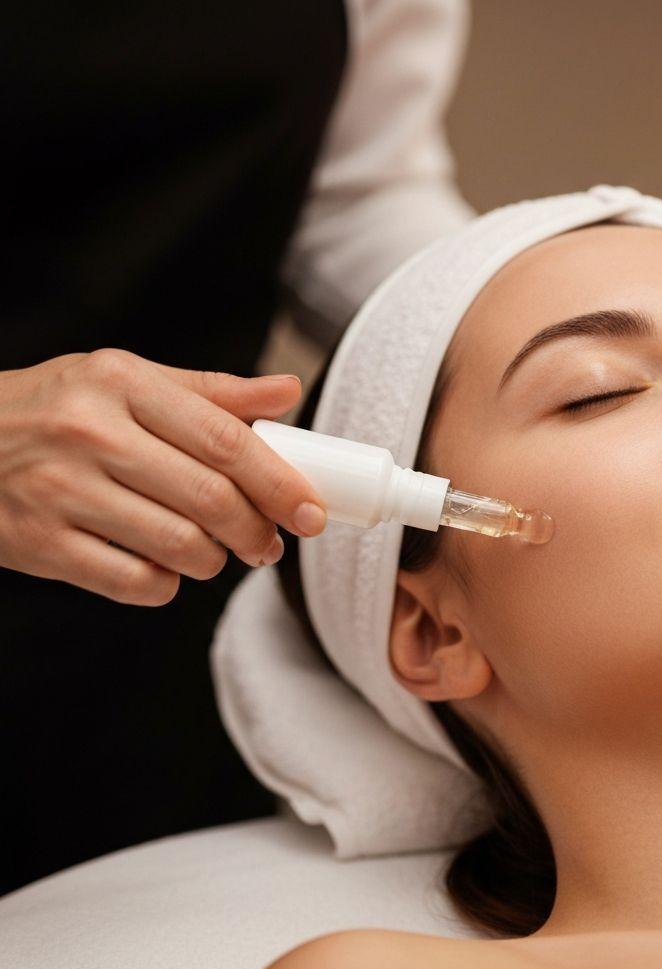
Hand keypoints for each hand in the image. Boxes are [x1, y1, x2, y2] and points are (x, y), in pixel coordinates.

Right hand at [0, 349, 327, 605]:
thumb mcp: (128, 381)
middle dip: (257, 532)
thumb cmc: (59, 409)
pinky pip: (134, 582)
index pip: (226, 440)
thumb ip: (210, 392)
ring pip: (179, 546)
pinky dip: (166, 584)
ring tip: (215, 551)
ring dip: (215, 560)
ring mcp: (59, 491)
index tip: (313, 512)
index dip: (281, 483)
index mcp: (122, 384)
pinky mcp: (39, 544)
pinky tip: (164, 567)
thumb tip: (287, 392)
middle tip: (270, 543)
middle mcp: (90, 433)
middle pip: (210, 499)